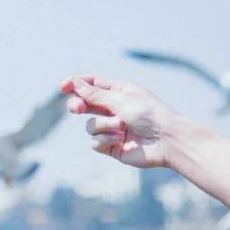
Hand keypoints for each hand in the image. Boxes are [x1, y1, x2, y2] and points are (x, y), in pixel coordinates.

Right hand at [60, 75, 177, 168]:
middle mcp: (114, 109)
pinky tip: (120, 140)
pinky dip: (105, 139)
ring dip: (103, 126)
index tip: (62, 87)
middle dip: (79, 106)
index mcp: (119, 92)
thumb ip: (95, 94)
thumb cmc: (149, 115)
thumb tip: (75, 83)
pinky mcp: (112, 146)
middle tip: (77, 109)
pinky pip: (95, 142)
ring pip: (90, 125)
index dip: (76, 84)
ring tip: (120, 128)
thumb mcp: (120, 100)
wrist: (166, 141)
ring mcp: (112, 128)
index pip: (92, 85)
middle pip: (85, 105)